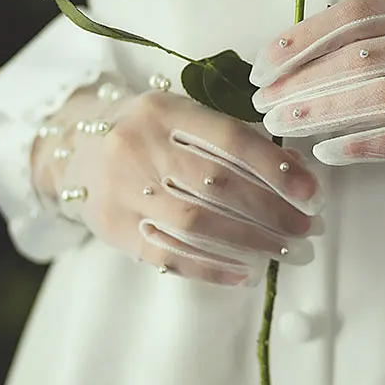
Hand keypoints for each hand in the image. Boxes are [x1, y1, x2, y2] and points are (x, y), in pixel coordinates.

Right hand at [32, 80, 323, 285]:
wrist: (72, 147)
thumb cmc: (146, 130)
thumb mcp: (184, 117)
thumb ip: (235, 139)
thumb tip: (296, 172)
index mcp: (165, 111)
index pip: (230, 140)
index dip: (276, 168)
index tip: (312, 193)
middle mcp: (139, 147)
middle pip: (218, 186)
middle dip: (273, 211)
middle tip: (308, 228)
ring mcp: (121, 191)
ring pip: (197, 224)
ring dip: (251, 241)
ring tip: (287, 251)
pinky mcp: (112, 229)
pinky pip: (169, 255)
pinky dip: (213, 268)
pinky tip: (246, 273)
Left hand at [249, 0, 384, 167]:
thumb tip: (303, 64)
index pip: (353, 13)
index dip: (302, 37)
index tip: (265, 63)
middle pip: (356, 57)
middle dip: (301, 82)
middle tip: (264, 104)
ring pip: (375, 95)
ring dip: (319, 114)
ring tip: (281, 128)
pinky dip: (360, 144)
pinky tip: (326, 152)